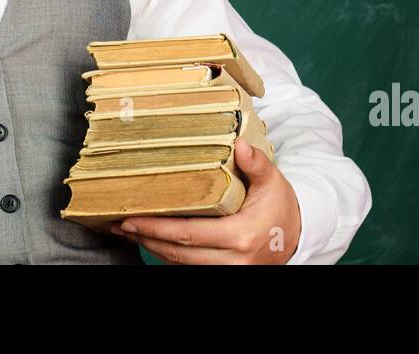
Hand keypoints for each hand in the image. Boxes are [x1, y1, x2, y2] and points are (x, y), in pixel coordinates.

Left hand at [110, 138, 301, 263]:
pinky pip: (191, 268)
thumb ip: (256, 164)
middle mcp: (234, 259)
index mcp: (241, 236)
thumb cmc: (280, 207)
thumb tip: (239, 145)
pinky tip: (153, 242)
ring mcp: (230, 271)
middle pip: (179, 253)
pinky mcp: (226, 273)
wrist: (297, 236)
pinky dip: (170, 256)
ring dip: (154, 249)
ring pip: (182, 265)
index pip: (189, 234)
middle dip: (147, 239)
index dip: (157, 229)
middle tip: (121, 224)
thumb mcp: (274, 181)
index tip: (132, 218)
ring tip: (130, 232)